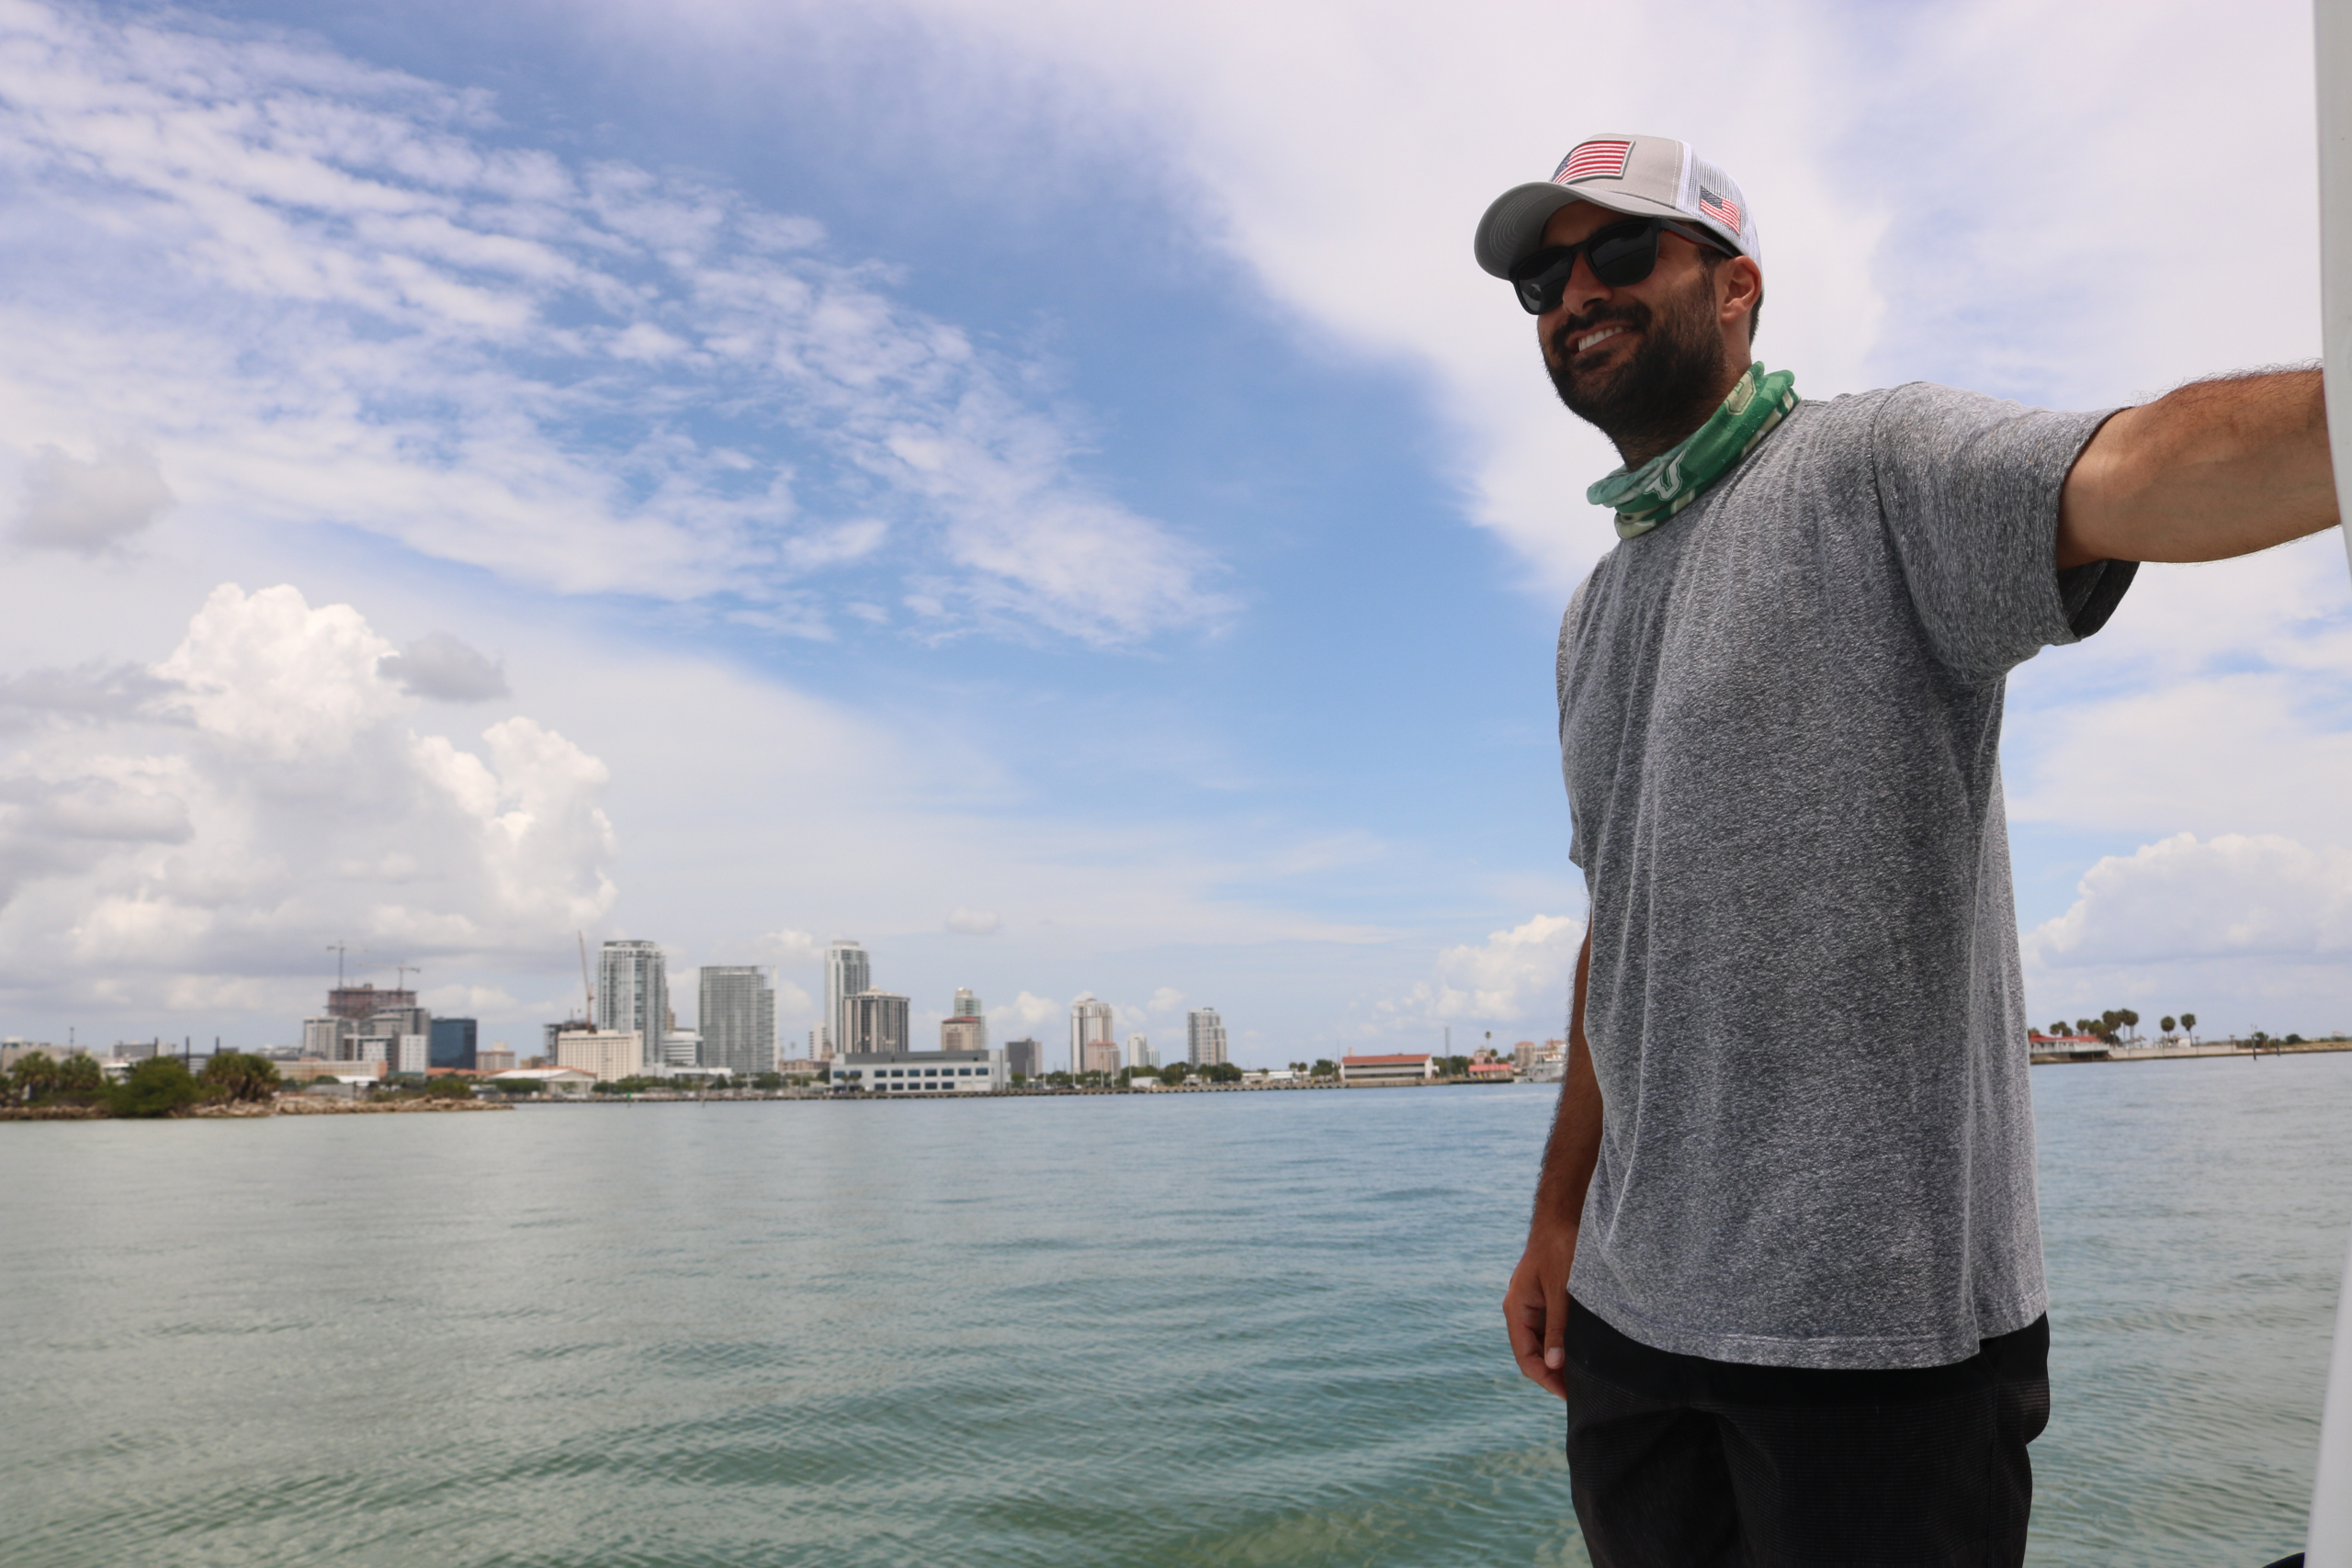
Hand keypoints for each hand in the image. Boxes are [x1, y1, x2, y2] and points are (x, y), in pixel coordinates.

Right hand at [1504, 1219, 1577, 1399]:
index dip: (1546, 1380)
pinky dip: (1563, 1343)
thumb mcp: (1561, 1292)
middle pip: (1532, 1353)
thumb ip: (1558, 1329)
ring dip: (1559, 1360)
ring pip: (1542, 1342)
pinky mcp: (1544, 1298)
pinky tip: (1581, 1351)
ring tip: (1583, 1376)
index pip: (1526, 1358)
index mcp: (1516, 1310)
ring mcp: (1532, 1304)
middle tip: (1580, 1391)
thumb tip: (1555, 1365)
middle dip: (1553, 1374)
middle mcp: (1520, 1310)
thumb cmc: (1560, 1250)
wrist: (1562, 1216)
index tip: (1568, 1396)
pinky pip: (1550, 1328)